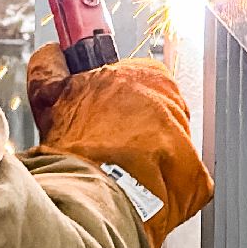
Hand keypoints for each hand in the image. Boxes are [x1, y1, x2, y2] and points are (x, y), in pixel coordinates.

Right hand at [26, 43, 213, 247]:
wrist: (93, 193)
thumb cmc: (77, 145)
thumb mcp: (50, 93)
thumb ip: (52, 66)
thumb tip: (54, 54)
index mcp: (147, 75)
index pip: (139, 80)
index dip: (116, 100)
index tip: (103, 112)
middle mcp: (175, 105)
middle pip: (156, 116)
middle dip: (134, 131)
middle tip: (106, 146)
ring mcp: (188, 143)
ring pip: (168, 149)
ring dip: (147, 160)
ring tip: (118, 173)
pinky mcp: (195, 181)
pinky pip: (181, 183)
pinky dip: (162, 189)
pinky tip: (137, 190)